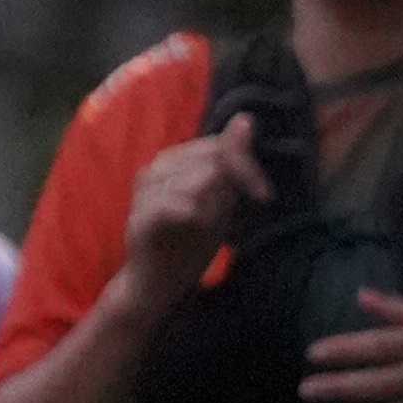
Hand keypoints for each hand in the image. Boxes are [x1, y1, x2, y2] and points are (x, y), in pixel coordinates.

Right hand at [116, 114, 267, 318]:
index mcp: (174, 161)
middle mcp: (156, 169)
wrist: (157, 284)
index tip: (263, 195)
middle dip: (236, 184)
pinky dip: (192, 214)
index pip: (218, 145)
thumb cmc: (189, 242)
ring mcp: (144, 193)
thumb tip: (245, 118)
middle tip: (236, 215)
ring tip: (206, 225)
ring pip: (197, 179)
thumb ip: (232, 165)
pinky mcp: (140, 217)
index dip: (246, 166)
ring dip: (213, 205)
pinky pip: (174, 204)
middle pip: (211, 159)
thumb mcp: (220, 201)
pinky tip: (194, 225)